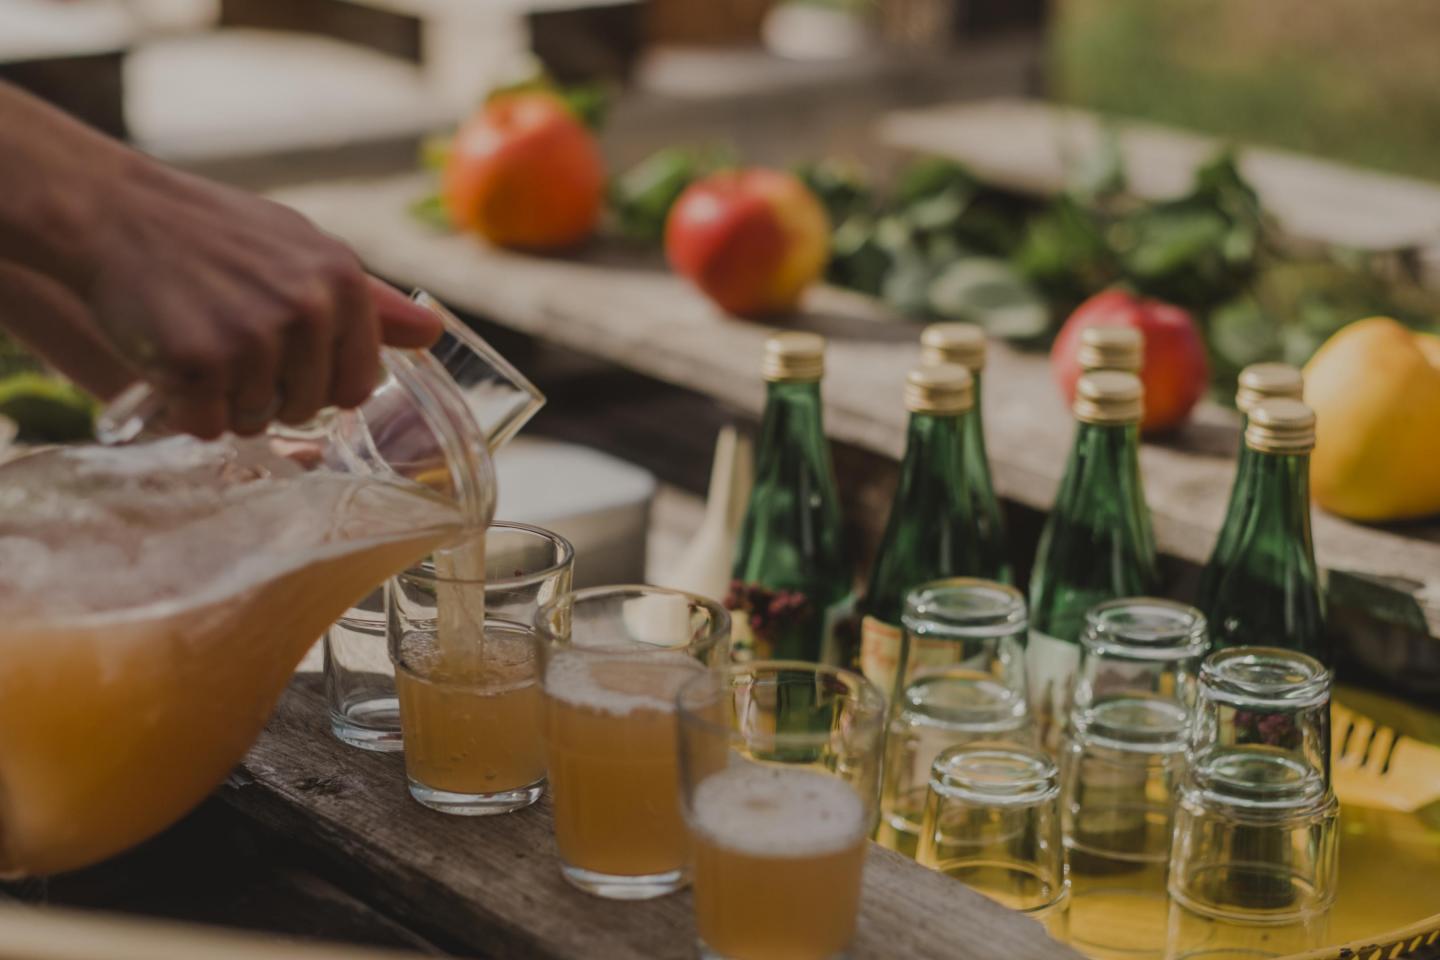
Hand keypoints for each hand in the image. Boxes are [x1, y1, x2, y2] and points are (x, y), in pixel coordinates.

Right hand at [81, 162, 441, 437]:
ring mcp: (255, 337)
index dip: (317, 383)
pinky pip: (208, 425)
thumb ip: (370, 299)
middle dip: (270, 394)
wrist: (112, 211)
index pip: (357, 383)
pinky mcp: (199, 362)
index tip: (282, 358)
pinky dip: (187, 410)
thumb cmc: (213, 233)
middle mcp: (309, 308)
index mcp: (344, 281)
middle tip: (229, 348)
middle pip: (307, 408)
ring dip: (226, 402)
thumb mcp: (301, 247)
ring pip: (257, 420)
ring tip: (199, 347)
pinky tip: (171, 364)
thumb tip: (434, 332)